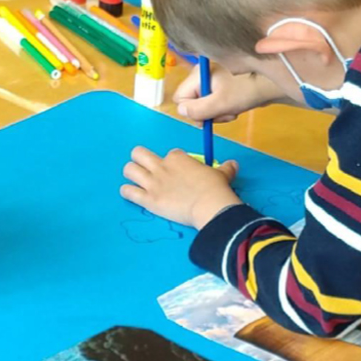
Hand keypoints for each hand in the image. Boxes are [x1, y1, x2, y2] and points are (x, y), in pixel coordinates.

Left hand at [120, 147, 242, 228]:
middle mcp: (162, 167)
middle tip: (147, 169)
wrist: (210, 206)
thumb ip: (226, 168)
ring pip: (129, 169)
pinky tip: (131, 194)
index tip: (177, 172)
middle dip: (140, 159)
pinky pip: (128, 191)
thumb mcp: (223, 174)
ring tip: (136, 180)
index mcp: (178, 157)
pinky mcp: (148, 199)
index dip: (171, 162)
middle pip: (139, 153)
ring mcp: (153, 183)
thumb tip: (234, 164)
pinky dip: (127, 192)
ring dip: (131, 174)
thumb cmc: (216, 188)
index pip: (169, 154)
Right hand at [174, 63, 283, 122]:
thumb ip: (198, 109)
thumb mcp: (221, 103)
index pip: (180, 98)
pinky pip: (212, 103)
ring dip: (215, 113)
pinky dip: (221, 109)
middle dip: (206, 113)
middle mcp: (201, 75)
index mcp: (197, 74)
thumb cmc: (246, 91)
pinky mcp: (221, 86)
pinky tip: (234, 108)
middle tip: (223, 114)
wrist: (271, 85)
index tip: (209, 115)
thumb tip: (181, 111)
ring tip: (231, 111)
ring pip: (202, 105)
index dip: (192, 110)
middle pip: (191, 102)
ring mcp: (211, 80)